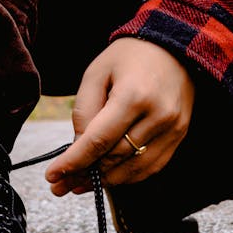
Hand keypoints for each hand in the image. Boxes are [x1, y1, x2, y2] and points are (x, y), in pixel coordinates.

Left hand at [45, 37, 193, 195]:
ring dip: (105, 180)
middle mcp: (158, 116)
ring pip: (133, 168)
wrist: (175, 47)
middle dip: (84, 174)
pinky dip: (128, 176)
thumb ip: (84, 111)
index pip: (99, 140)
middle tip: (61, 184)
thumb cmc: (130, 57)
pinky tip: (109, 176)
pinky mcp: (180, 135)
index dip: (74, 162)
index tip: (52, 176)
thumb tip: (78, 148)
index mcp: (134, 96)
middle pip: (115, 157)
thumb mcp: (97, 72)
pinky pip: (151, 166)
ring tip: (80, 184)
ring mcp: (173, 128)